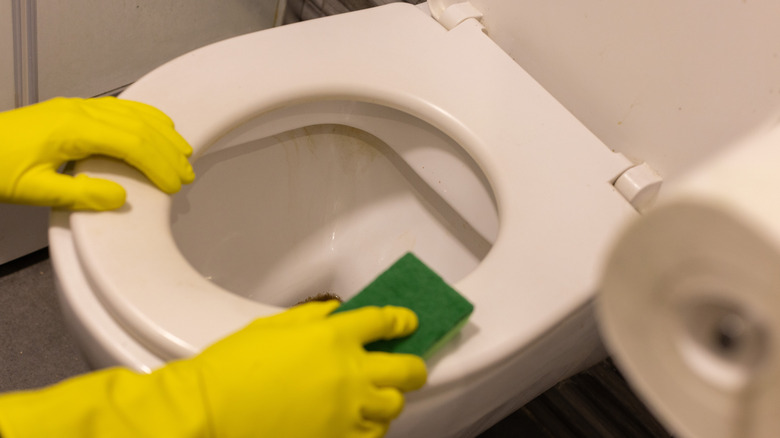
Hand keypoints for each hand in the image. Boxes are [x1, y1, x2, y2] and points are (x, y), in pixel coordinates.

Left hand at [0, 96, 194, 209]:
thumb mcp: (33, 191)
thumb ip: (79, 195)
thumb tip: (120, 199)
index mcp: (72, 129)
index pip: (131, 144)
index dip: (158, 165)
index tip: (174, 185)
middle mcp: (79, 111)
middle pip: (139, 127)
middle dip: (167, 152)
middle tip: (187, 175)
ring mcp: (77, 106)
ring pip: (133, 113)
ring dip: (162, 133)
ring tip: (184, 152)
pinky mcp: (74, 109)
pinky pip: (120, 107)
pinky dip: (145, 116)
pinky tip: (159, 124)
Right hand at [0, 302, 426, 437]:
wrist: (211, 413)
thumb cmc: (233, 367)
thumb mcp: (272, 327)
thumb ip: (311, 318)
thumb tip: (336, 312)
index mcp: (334, 337)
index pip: (384, 321)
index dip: (401, 320)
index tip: (408, 322)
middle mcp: (351, 373)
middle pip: (407, 368)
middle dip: (412, 365)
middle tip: (408, 365)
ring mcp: (348, 411)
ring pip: (394, 406)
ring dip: (389, 398)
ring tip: (377, 397)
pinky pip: (373, 436)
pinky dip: (371, 427)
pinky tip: (359, 422)